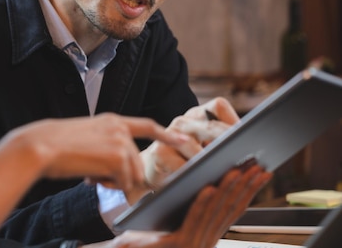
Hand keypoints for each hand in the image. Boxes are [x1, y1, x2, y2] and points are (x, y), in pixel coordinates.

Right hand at [12, 113, 189, 193]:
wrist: (40, 146)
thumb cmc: (55, 144)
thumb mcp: (85, 138)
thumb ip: (105, 146)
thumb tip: (117, 170)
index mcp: (111, 120)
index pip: (147, 126)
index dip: (167, 134)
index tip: (185, 140)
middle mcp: (119, 128)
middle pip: (137, 162)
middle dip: (121, 175)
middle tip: (95, 176)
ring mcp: (120, 142)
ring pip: (131, 174)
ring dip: (113, 181)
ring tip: (88, 174)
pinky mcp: (117, 157)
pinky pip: (123, 182)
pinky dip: (107, 185)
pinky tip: (89, 177)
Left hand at [81, 164, 271, 247]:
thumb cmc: (141, 236)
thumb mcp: (169, 217)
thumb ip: (190, 205)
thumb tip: (212, 176)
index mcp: (205, 234)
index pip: (233, 209)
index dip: (250, 190)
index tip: (263, 171)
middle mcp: (204, 241)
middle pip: (229, 210)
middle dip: (246, 186)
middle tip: (259, 165)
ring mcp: (193, 245)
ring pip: (214, 212)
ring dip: (228, 190)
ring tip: (238, 170)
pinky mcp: (178, 245)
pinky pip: (193, 220)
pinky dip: (203, 203)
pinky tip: (210, 187)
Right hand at [133, 98, 238, 201]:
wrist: (153, 169)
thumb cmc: (185, 159)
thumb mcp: (205, 148)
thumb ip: (223, 145)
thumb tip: (257, 155)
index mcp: (198, 116)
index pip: (219, 106)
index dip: (234, 121)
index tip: (247, 136)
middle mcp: (184, 121)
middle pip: (210, 125)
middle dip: (228, 141)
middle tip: (243, 154)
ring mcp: (169, 134)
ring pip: (194, 146)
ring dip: (208, 161)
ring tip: (221, 171)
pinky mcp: (159, 152)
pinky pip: (179, 164)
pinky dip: (191, 173)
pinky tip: (198, 180)